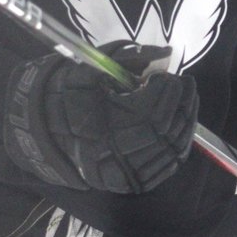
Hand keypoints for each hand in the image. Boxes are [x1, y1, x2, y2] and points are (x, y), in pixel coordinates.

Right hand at [4, 41, 197, 193]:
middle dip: (182, 104)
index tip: (170, 75)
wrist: (48, 133)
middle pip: (166, 131)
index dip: (167, 91)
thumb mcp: (93, 68)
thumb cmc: (70, 97)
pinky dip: (180, 144)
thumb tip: (166, 53)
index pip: (151, 111)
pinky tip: (181, 123)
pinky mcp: (133, 184)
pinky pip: (167, 166)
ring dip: (186, 122)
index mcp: (103, 126)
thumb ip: (132, 58)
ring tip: (187, 100)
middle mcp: (115, 156)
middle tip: (187, 84)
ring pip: (171, 150)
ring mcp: (126, 175)